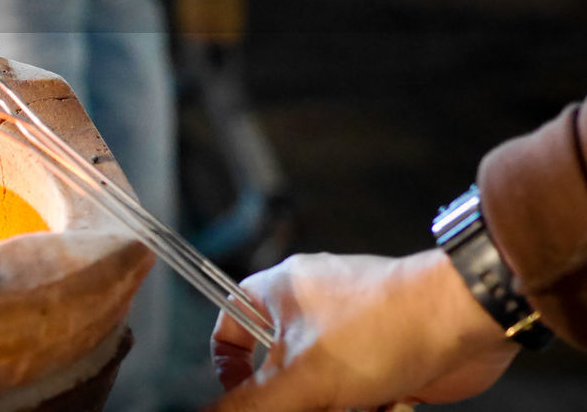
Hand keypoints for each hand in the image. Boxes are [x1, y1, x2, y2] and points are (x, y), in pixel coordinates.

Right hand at [207, 249, 518, 411]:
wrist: (463, 322)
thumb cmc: (379, 326)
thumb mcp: (302, 377)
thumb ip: (251, 404)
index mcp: (277, 293)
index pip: (228, 327)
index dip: (229, 368)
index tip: (245, 399)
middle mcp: (309, 309)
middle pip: (281, 374)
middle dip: (303, 402)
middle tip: (321, 405)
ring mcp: (349, 333)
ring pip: (323, 391)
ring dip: (341, 408)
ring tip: (364, 401)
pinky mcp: (383, 356)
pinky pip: (359, 394)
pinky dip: (372, 406)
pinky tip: (391, 401)